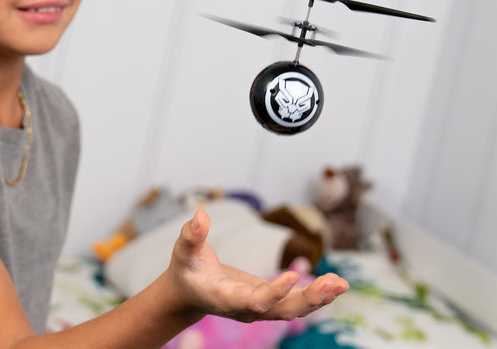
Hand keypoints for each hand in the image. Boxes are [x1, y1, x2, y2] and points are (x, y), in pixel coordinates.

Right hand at [167, 209, 348, 321]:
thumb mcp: (183, 250)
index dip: (274, 292)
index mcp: (226, 298)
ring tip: (341, 283)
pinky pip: (294, 301)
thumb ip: (192, 234)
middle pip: (282, 311)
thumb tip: (200, 214)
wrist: (188, 292)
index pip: (254, 301)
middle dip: (309, 300)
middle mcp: (246, 308)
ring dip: (318, 298)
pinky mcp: (268, 299)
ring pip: (293, 309)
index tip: (293, 276)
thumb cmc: (186, 269)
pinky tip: (334, 284)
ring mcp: (259, 307)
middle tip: (333, 284)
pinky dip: (315, 293)